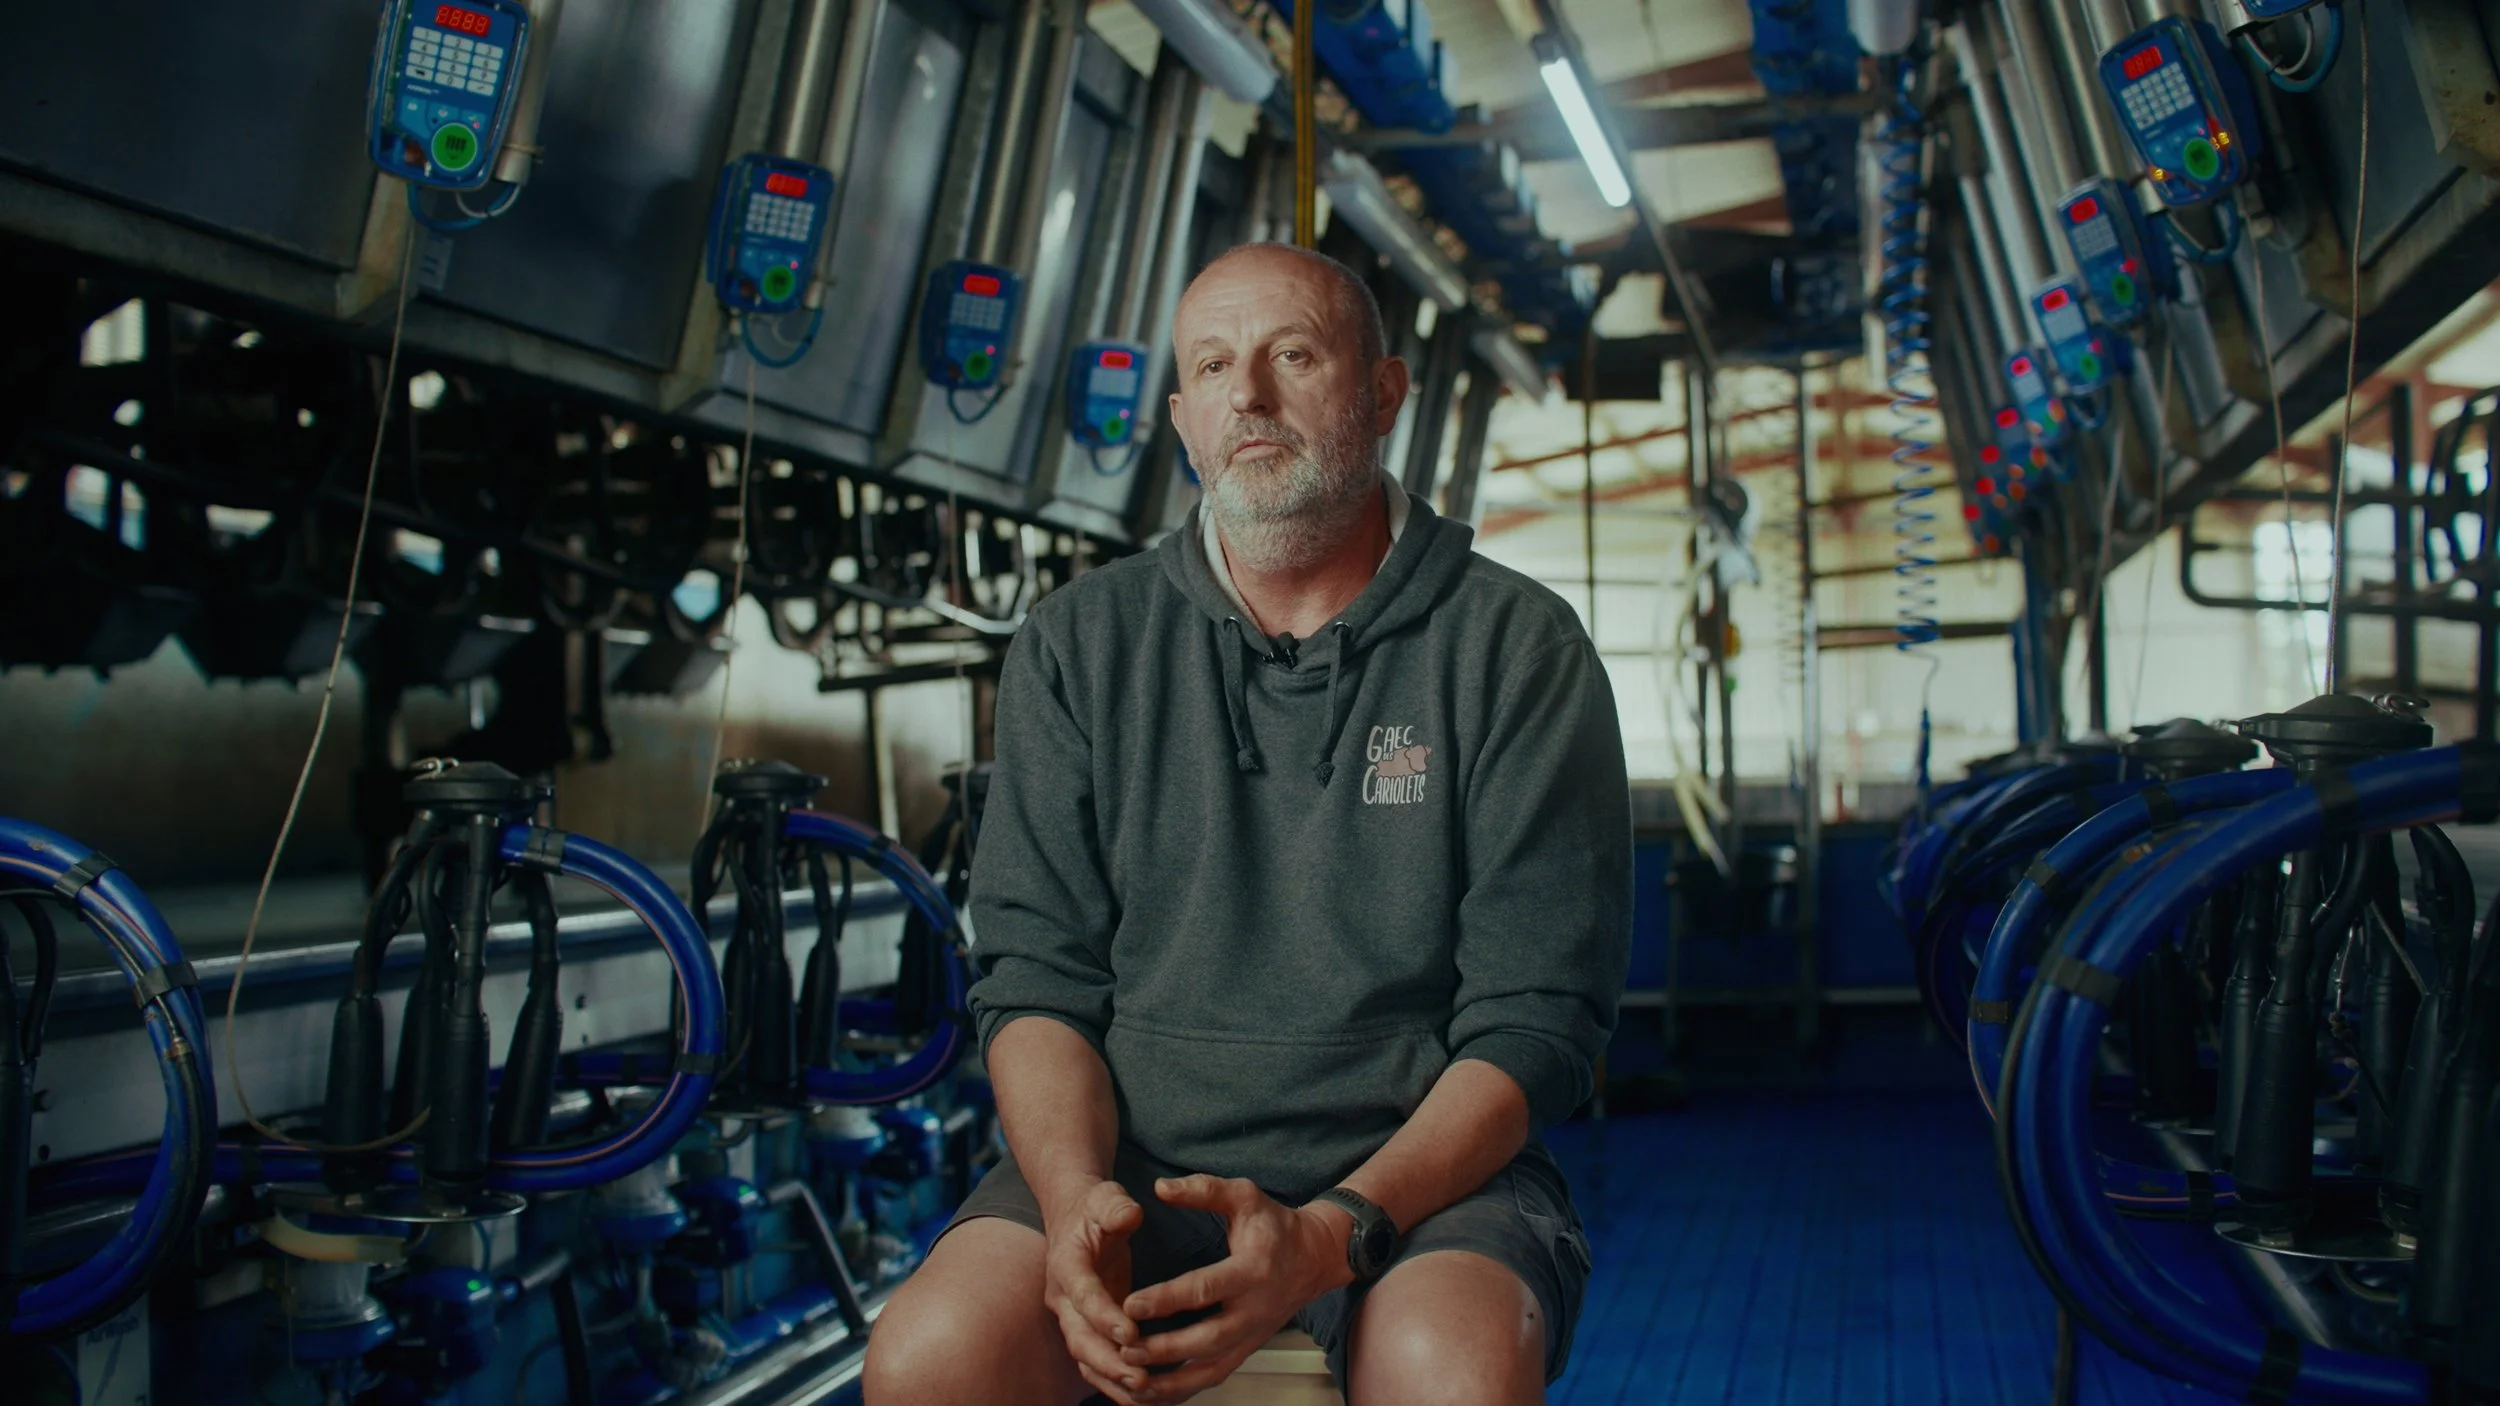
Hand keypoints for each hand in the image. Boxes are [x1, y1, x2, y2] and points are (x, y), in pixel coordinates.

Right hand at [1042, 1180, 1151, 1403]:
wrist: (1076, 1217)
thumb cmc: (1095, 1207)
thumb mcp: (1105, 1197)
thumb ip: (1116, 1207)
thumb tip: (1130, 1214)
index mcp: (1067, 1264)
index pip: (1083, 1295)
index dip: (1104, 1316)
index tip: (1130, 1333)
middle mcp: (1064, 1297)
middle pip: (1080, 1338)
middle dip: (1109, 1361)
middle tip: (1140, 1378)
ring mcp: (1073, 1317)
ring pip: (1086, 1357)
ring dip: (1112, 1379)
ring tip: (1145, 1393)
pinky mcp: (1087, 1328)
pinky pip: (1096, 1362)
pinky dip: (1115, 1382)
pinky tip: (1143, 1397)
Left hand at [1114, 1175, 1353, 1401]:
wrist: (1315, 1257)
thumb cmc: (1275, 1225)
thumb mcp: (1245, 1196)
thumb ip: (1203, 1189)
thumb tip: (1160, 1188)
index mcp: (1251, 1271)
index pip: (1205, 1289)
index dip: (1167, 1299)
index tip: (1131, 1304)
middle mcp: (1254, 1310)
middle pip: (1207, 1339)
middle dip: (1164, 1349)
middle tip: (1125, 1350)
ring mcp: (1252, 1336)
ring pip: (1210, 1369)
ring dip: (1170, 1380)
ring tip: (1132, 1378)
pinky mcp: (1246, 1350)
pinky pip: (1213, 1377)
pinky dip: (1182, 1390)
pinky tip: (1151, 1393)